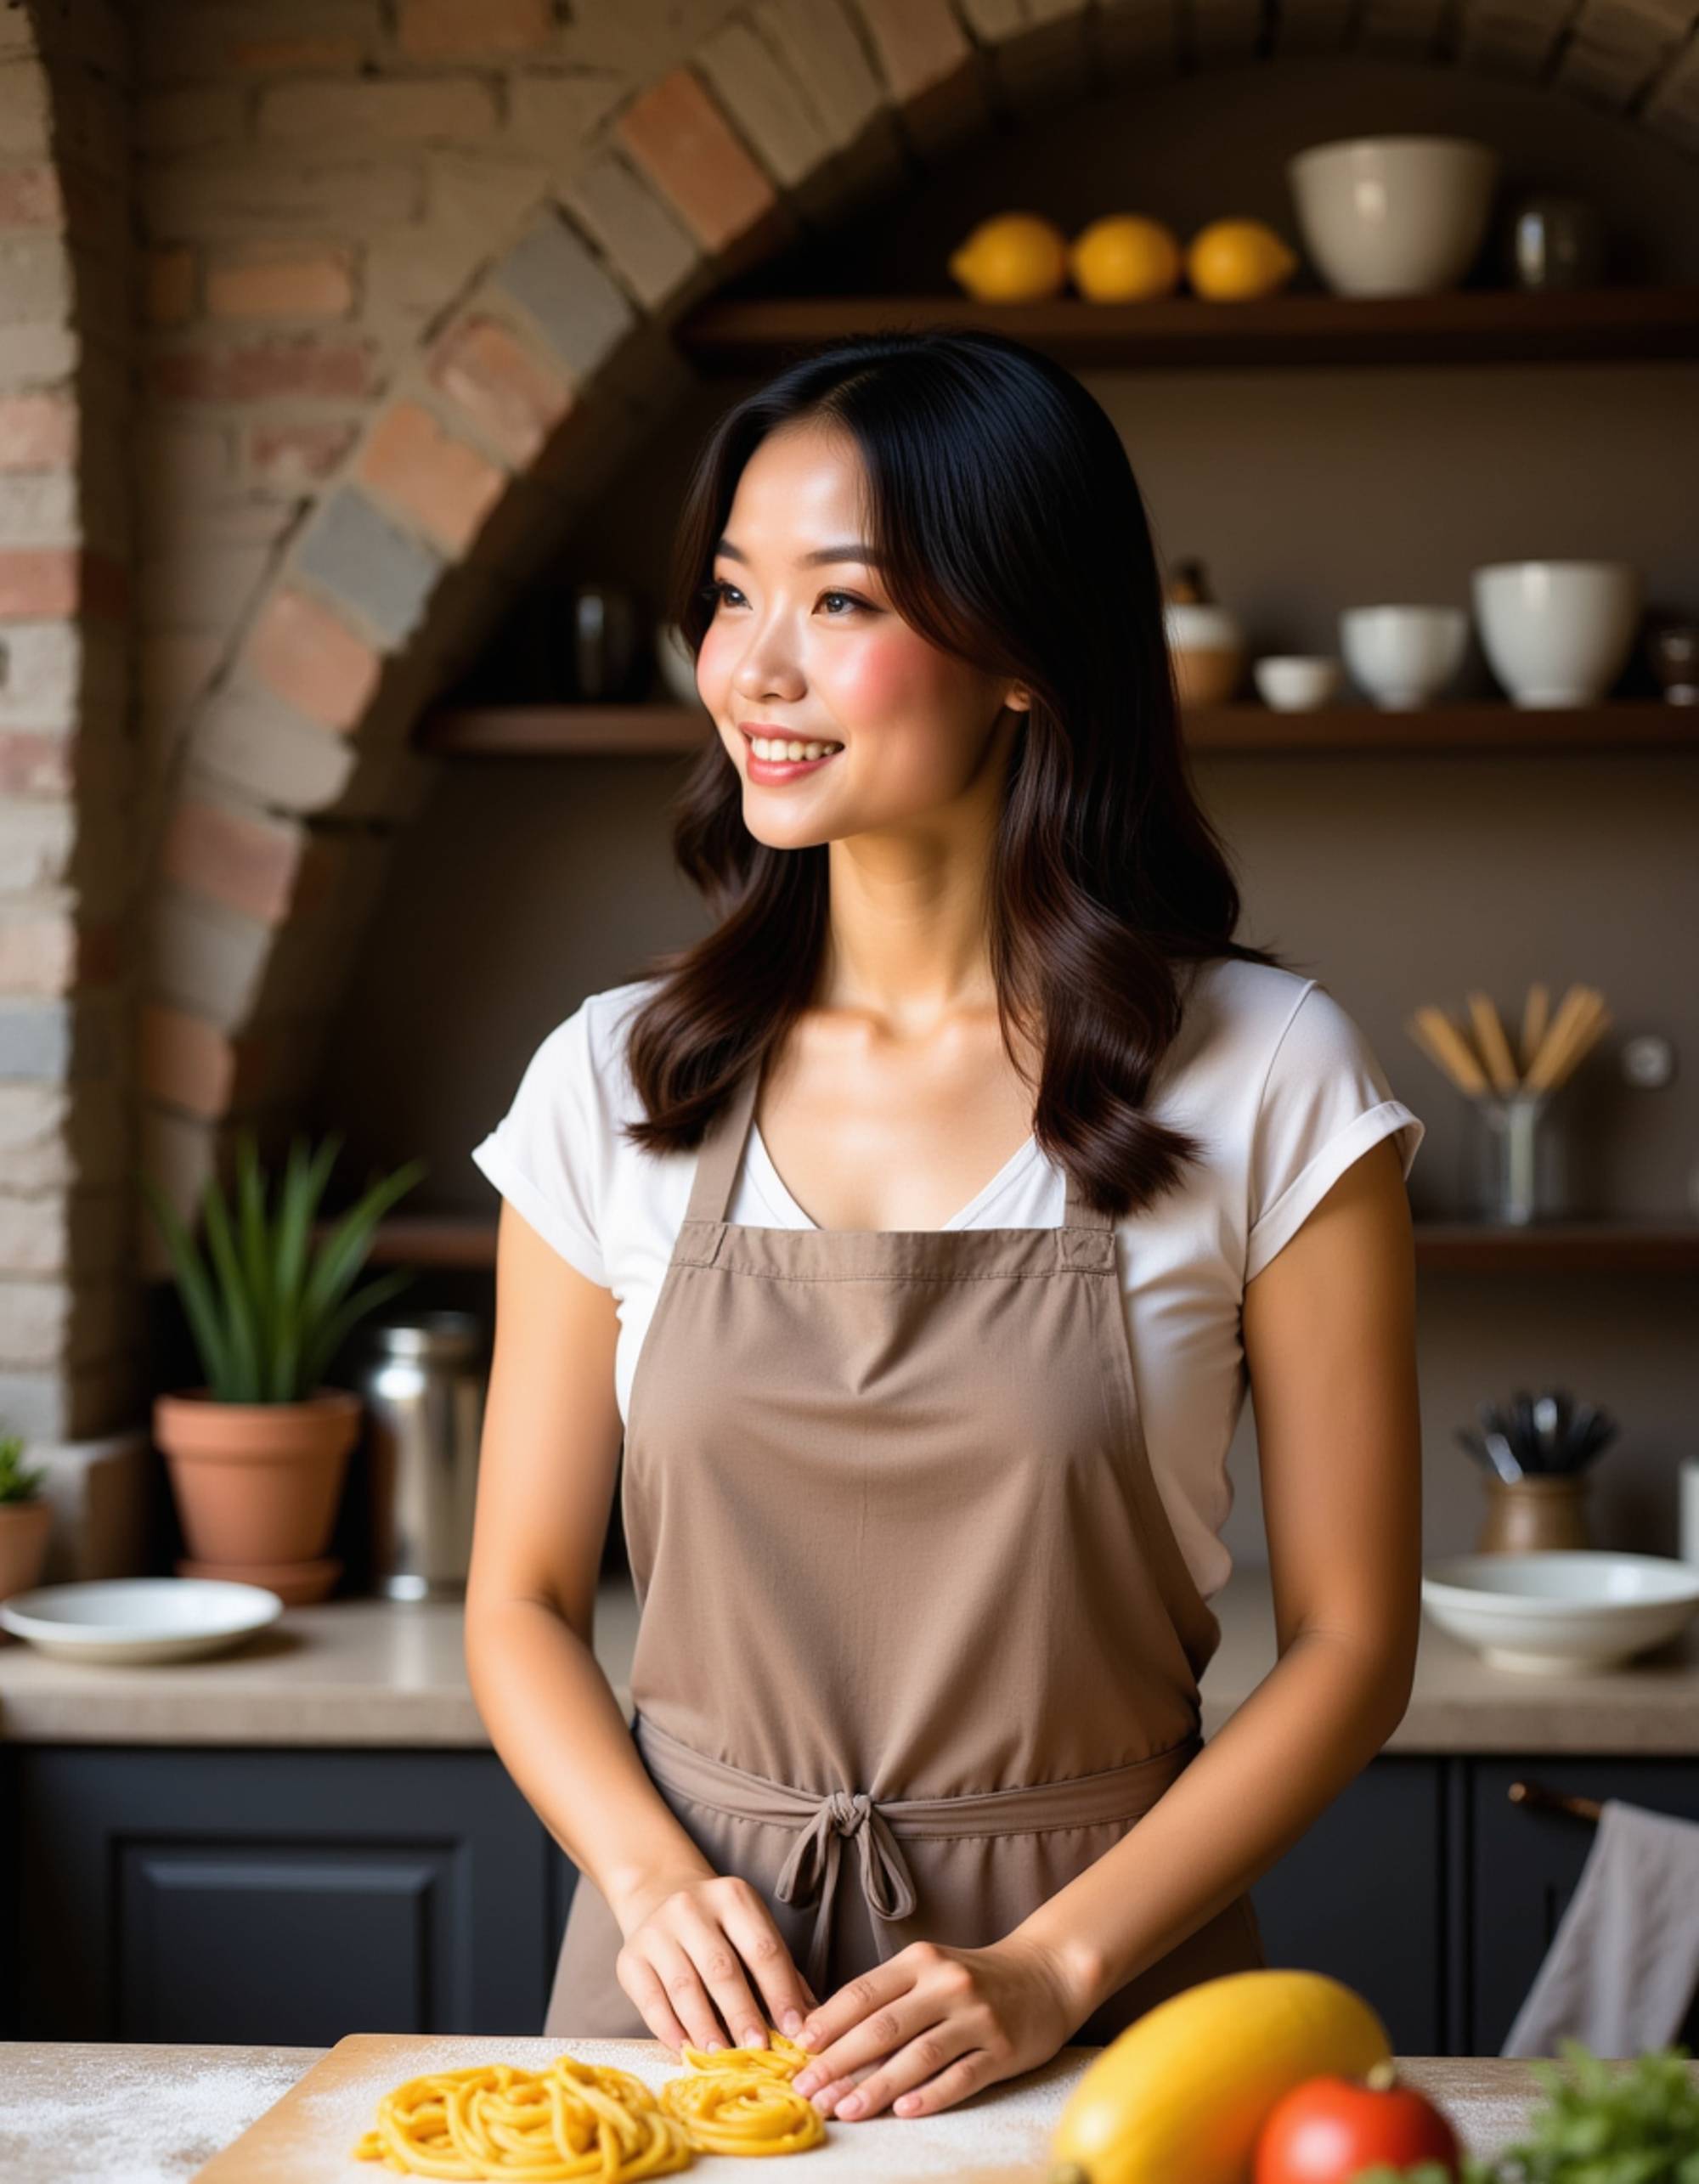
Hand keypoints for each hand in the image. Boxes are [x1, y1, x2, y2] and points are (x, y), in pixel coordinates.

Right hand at [609, 1866, 817, 2056]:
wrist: (660, 1896)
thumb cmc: (720, 1928)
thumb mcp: (753, 1933)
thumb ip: (783, 1975)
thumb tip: (814, 2023)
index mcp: (733, 1897)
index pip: (762, 1949)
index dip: (780, 1993)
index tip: (796, 2031)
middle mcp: (691, 1907)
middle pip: (722, 1969)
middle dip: (743, 2014)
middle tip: (759, 2051)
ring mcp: (657, 1931)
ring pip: (685, 1987)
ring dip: (706, 2029)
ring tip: (723, 2058)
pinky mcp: (630, 1958)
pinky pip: (651, 2001)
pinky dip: (671, 2031)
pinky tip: (687, 2051)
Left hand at [788, 1933, 1088, 2121]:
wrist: (1045, 1974)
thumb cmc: (971, 1979)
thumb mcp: (929, 1971)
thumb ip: (887, 1996)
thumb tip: (828, 2035)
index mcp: (920, 1961)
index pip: (864, 1993)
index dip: (828, 2022)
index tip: (798, 2049)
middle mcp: (947, 1985)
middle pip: (883, 2026)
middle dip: (840, 2062)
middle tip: (809, 2090)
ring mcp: (977, 2017)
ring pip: (918, 2055)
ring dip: (877, 2086)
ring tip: (845, 2109)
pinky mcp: (1003, 2049)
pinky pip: (962, 2077)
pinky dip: (931, 2095)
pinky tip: (904, 2111)